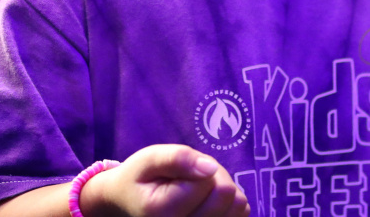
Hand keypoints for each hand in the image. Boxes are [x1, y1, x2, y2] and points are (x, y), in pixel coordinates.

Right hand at [80, 145, 249, 216]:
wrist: (128, 204)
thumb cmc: (139, 178)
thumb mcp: (149, 159)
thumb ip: (178, 158)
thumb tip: (210, 168)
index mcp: (164, 212)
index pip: (209, 181)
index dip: (201, 165)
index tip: (181, 169)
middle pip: (227, 194)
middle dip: (215, 177)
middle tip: (190, 178)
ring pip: (239, 206)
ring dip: (223, 191)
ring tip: (198, 190)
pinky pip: (241, 215)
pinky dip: (230, 204)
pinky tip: (209, 202)